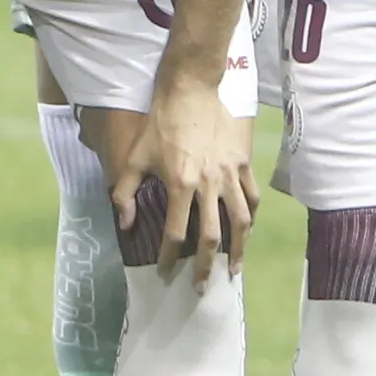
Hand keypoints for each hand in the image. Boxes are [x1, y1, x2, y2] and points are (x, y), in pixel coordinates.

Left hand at [107, 83, 256, 279]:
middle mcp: (208, 183)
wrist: (191, 89)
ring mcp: (229, 173)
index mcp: (180, 183)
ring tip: (233, 269)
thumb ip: (124, 192)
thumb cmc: (160, 122)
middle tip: (201, 285)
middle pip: (211, 235)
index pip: (175, 232)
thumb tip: (125, 224)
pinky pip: (251, 196)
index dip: (169, 256)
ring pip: (240, 220)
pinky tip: (247, 230)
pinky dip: (251, 216)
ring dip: (238, 249)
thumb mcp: (135, 156)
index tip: (165, 271)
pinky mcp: (243, 162)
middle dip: (205, 265)